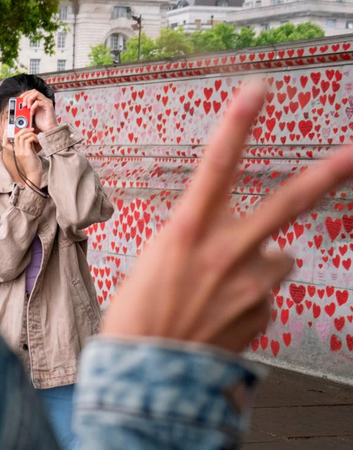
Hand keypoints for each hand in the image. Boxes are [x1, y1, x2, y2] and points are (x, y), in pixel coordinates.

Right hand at [14, 128, 42, 185]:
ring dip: (31, 134)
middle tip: (32, 129)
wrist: (34, 175)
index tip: (21, 127)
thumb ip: (29, 146)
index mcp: (17, 151)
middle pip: (17, 135)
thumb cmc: (33, 166)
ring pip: (22, 137)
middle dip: (25, 130)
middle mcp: (17, 151)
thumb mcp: (30, 154)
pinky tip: (38, 141)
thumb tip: (32, 139)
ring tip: (36, 137)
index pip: (12, 139)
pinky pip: (28, 140)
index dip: (15, 132)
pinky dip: (33, 138)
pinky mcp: (26, 153)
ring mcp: (21, 152)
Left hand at [21, 89, 55, 132]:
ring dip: (29, 99)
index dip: (25, 94)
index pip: (32, 92)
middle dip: (26, 96)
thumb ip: (27, 110)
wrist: (49, 130)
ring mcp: (47, 102)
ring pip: (36, 94)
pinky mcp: (48, 106)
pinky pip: (38, 102)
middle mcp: (44, 100)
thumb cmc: (41, 124)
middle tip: (23, 105)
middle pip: (34, 91)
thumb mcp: (31, 115)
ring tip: (26, 107)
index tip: (19, 99)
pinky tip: (32, 113)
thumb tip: (19, 107)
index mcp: (40, 101)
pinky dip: (33, 107)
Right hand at [102, 81, 352, 352]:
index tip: (258, 90)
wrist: (146, 374)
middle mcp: (225, 252)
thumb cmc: (138, 315)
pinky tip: (223, 313)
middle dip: (327, 174)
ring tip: (224, 285)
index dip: (238, 125)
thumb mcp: (153, 262)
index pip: (216, 166)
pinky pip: (267, 293)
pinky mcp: (263, 312)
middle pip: (286, 204)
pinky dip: (252, 297)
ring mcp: (250, 284)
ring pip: (278, 256)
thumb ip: (196, 241)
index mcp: (187, 232)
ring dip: (261, 262)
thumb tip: (227, 239)